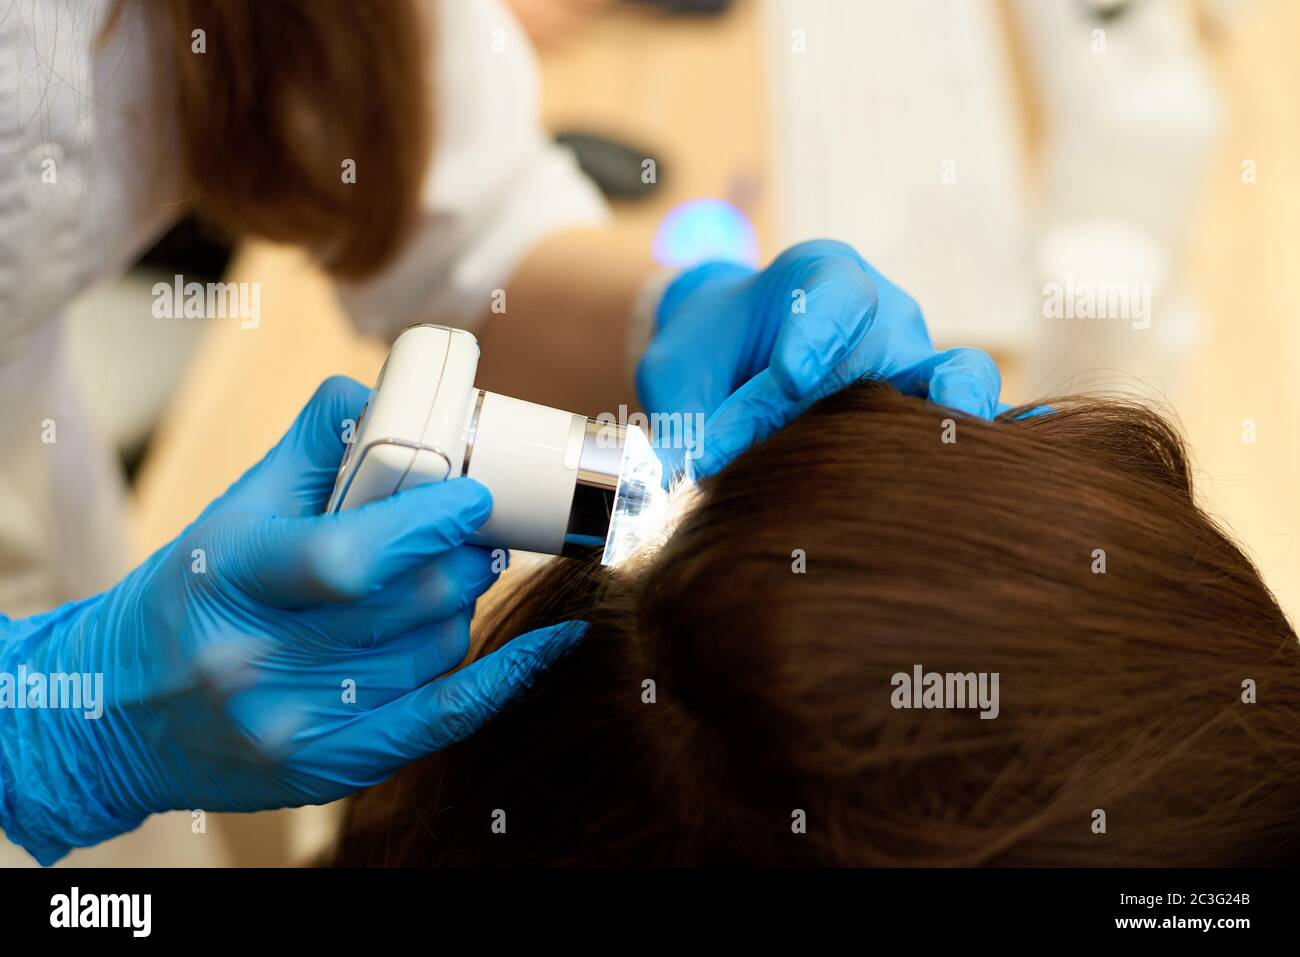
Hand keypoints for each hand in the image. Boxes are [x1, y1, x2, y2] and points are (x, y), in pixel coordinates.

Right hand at [0, 376, 585, 864]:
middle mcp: (262, 658)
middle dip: (464, 558)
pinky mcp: (327, 767)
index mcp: (234, 578)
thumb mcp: (231, 509)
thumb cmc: (188, 594)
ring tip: (448, 585)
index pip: (350, 554)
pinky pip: (444, 719)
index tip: (472, 497)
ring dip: (461, 607)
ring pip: (434, 649)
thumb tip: (385, 394)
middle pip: (410, 603)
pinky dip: (506, 676)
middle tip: (477, 535)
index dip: (428, 522)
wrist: (111, 713)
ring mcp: (296, 722)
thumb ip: (311, 446)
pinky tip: (548, 645)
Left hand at [637, 239, 1001, 476]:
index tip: (791, 378)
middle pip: (881, 357)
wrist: (734, 362)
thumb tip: (684, 485)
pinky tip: (991, 474)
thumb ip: (683, 420)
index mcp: (823, 278)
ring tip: (941, 461)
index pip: (837, 296)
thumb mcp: (678, 374)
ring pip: (941, 395)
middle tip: (796, 452)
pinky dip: (970, 453)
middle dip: (836, 408)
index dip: (820, 334)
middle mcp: (885, 317)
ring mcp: (916, 367)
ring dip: (932, 430)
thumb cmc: (708, 353)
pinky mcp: (929, 419)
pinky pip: (961, 433)